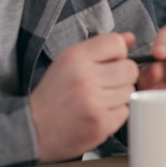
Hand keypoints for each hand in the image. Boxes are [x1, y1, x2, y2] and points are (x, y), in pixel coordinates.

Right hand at [29, 32, 138, 162]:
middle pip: (130, 69)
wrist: (35, 129)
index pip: (117, 44)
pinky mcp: (101, 123)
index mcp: (75, 57)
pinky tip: (98, 113)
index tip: (109, 63)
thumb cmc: (53, 94)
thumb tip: (130, 38)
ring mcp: (94, 102)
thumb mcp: (69, 61)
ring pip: (130, 90)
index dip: (118, 54)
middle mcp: (85, 77)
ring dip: (119, 95)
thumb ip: (100, 47)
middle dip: (122, 76)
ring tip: (99, 100)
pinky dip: (116, 113)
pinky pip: (125, 111)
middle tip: (106, 84)